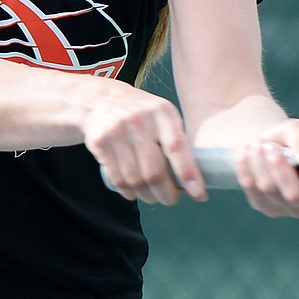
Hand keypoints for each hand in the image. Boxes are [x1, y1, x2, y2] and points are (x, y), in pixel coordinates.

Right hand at [85, 83, 205, 205]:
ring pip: (135, 180)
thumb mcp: (163, 115)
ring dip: (147, 196)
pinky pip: (118, 179)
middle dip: (166, 194)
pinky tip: (135, 191)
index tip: (199, 194)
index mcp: (161, 112)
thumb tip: (192, 180)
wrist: (102, 99)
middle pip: (154, 172)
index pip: (176, 146)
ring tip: (153, 196)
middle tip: (171, 199)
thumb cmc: (143, 112)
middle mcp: (139, 120)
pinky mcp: (100, 143)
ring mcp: (117, 131)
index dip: (187, 173)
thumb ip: (176, 140)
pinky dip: (129, 192)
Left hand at [233, 119, 298, 217]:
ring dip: (259, 160)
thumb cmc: (289, 139)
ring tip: (259, 143)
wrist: (265, 143)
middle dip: (279, 167)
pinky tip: (248, 152)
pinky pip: (251, 188)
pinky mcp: (265, 206)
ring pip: (268, 188)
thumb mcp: (296, 130)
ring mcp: (288, 209)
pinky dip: (247, 166)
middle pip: (296, 195)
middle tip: (269, 145)